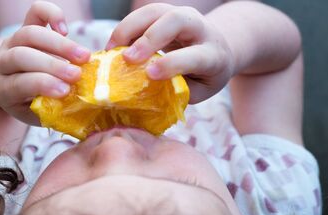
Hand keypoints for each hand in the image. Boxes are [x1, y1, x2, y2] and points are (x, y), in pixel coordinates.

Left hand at [0, 1, 90, 123]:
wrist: (9, 85)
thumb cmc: (29, 104)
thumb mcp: (35, 113)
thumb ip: (51, 109)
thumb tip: (78, 106)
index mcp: (3, 89)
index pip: (19, 83)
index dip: (42, 85)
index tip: (65, 91)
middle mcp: (2, 63)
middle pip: (22, 56)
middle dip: (52, 65)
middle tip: (77, 75)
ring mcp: (11, 42)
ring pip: (30, 34)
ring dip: (60, 45)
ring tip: (84, 56)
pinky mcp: (24, 27)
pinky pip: (35, 12)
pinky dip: (51, 14)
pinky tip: (65, 29)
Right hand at [106, 3, 234, 102]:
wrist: (217, 49)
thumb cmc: (204, 77)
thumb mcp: (196, 90)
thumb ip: (174, 89)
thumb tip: (142, 91)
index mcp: (213, 55)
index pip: (195, 56)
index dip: (172, 64)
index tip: (150, 74)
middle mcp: (200, 29)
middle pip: (176, 20)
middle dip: (149, 38)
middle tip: (126, 58)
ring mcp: (181, 16)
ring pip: (155, 11)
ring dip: (129, 29)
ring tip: (111, 51)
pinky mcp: (164, 13)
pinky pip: (142, 15)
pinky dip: (124, 29)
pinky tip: (113, 47)